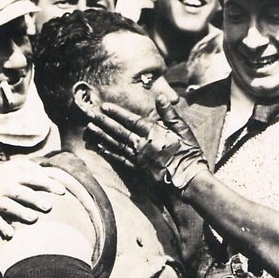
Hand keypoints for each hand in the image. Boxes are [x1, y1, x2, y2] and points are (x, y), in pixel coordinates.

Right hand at [0, 159, 65, 237]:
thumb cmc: (6, 176)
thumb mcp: (16, 166)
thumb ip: (33, 169)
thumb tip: (51, 176)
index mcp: (14, 176)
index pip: (32, 178)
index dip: (47, 184)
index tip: (62, 191)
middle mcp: (5, 188)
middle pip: (20, 193)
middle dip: (33, 199)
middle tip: (48, 206)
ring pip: (8, 206)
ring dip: (19, 212)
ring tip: (33, 218)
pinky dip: (1, 227)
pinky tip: (11, 234)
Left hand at [88, 95, 208, 190]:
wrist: (189, 180)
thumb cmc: (188, 154)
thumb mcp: (183, 130)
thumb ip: (169, 114)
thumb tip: (160, 97)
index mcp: (153, 133)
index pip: (131, 120)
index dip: (117, 113)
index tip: (104, 106)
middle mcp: (142, 145)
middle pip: (119, 131)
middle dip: (103, 122)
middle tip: (89, 114)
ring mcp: (139, 158)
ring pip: (116, 144)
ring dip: (102, 135)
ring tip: (90, 128)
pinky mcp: (138, 169)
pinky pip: (121, 159)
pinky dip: (110, 153)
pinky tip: (101, 148)